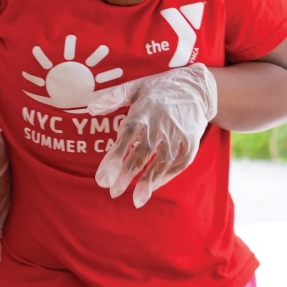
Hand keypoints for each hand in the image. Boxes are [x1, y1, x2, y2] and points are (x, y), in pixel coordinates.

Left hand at [87, 65, 217, 207]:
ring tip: (136, 199)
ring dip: (149, 181)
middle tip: (113, 192)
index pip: (126, 137)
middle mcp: (160, 125)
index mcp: (143, 112)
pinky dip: (167, 176)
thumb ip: (112, 98)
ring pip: (161, 162)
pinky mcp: (191, 142)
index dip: (114, 158)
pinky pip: (179, 164)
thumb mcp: (135, 87)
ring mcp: (177, 135)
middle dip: (127, 175)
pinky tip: (154, 187)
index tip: (102, 178)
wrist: (196, 86)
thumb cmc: (159, 88)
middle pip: (142, 154)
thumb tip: (90, 108)